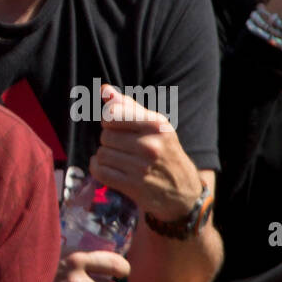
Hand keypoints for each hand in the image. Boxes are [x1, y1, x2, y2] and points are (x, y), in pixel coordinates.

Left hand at [89, 85, 202, 219]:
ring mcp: (141, 167)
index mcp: (157, 125)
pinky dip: (99, 169)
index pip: (113, 114)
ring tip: (120, 159)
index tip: (117, 126)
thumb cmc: (164, 152)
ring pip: (101, 153)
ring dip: (105, 156)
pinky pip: (99, 171)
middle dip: (109, 141)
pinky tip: (110, 169)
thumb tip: (104, 89)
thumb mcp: (155, 126)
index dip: (109, 120)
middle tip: (123, 147)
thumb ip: (128, 106)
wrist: (182, 192)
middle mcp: (151, 145)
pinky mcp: (132, 186)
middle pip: (105, 135)